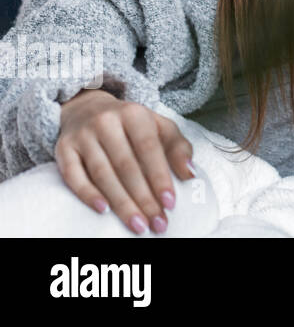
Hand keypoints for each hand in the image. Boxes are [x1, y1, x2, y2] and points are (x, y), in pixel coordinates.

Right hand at [55, 88, 194, 234]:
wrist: (88, 108)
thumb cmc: (131, 124)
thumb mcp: (159, 127)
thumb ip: (178, 148)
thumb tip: (189, 174)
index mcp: (134, 114)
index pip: (149, 149)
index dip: (160, 177)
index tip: (169, 203)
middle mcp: (106, 122)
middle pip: (126, 165)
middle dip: (143, 198)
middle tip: (155, 222)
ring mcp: (82, 136)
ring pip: (102, 174)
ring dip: (121, 202)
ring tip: (136, 223)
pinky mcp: (63, 149)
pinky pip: (73, 175)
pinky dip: (87, 194)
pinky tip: (103, 210)